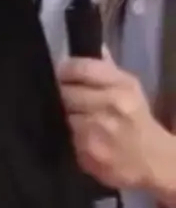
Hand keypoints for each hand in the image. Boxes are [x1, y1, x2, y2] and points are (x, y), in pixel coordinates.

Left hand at [58, 54, 172, 193]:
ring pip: (62, 115)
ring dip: (58, 115)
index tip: (59, 73)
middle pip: (66, 92)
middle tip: (56, 96)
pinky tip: (68, 134)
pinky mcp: (85, 152)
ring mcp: (96, 130)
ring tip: (62, 115)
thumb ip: (108, 70)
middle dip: (58, 94)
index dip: (65, 70)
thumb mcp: (130, 90)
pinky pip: (63, 137)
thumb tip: (94, 46)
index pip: (83, 68)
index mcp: (122, 85)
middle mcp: (110, 104)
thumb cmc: (137, 121)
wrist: (151, 161)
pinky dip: (62, 134)